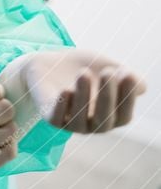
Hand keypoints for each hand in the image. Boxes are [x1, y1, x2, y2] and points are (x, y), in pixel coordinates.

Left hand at [21, 49, 146, 132]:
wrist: (47, 63)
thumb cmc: (81, 67)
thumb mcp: (105, 66)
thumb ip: (124, 76)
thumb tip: (141, 87)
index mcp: (110, 116)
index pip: (124, 116)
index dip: (128, 97)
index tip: (127, 73)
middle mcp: (93, 125)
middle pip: (104, 120)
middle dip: (108, 97)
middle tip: (108, 72)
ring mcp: (71, 123)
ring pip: (80, 121)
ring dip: (83, 98)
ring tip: (84, 74)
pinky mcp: (51, 118)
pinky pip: (56, 119)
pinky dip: (62, 107)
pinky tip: (66, 90)